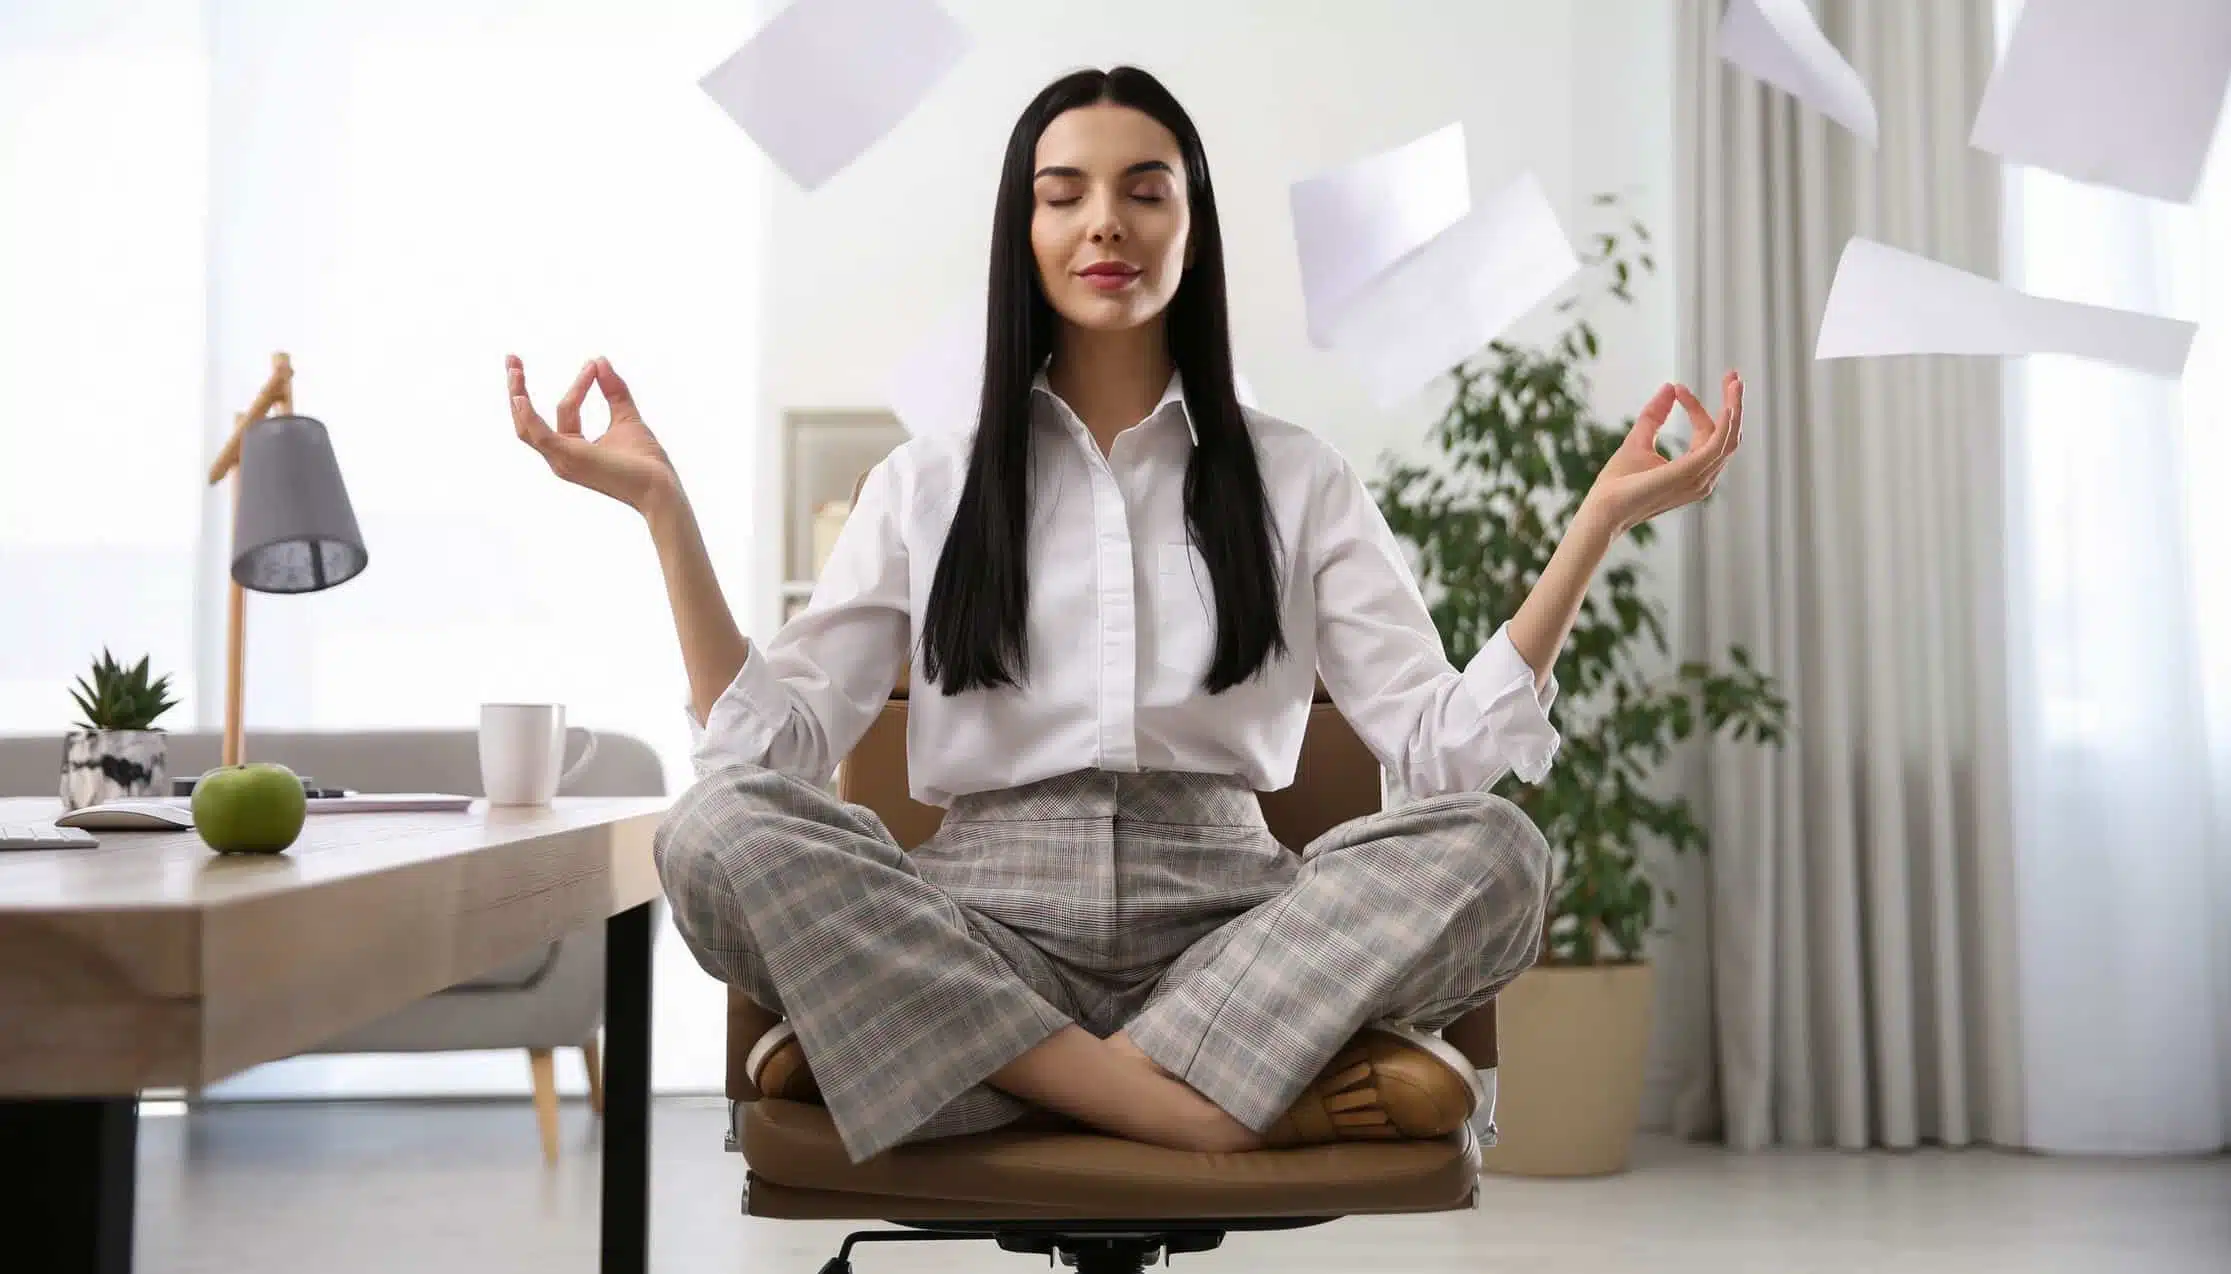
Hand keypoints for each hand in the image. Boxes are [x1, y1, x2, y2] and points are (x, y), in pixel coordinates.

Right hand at [507, 355, 678, 513]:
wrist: (661, 487)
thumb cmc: (646, 462)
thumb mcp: (626, 417)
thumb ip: (614, 391)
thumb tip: (600, 360)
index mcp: (573, 449)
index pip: (566, 409)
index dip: (579, 384)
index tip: (594, 363)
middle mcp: (561, 457)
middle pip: (528, 420)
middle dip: (517, 388)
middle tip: (512, 358)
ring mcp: (562, 460)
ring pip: (526, 426)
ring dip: (517, 394)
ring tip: (513, 366)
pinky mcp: (569, 458)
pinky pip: (539, 435)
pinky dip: (527, 415)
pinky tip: (520, 396)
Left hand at [1579, 372, 1743, 536]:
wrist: (1602, 508)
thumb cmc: (1618, 483)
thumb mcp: (1639, 439)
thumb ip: (1655, 415)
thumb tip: (1669, 386)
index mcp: (1693, 471)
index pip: (1706, 434)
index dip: (1696, 408)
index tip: (1678, 388)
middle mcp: (1702, 478)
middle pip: (1728, 436)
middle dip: (1734, 404)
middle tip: (1733, 375)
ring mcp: (1698, 478)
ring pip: (1730, 439)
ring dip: (1735, 408)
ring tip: (1734, 381)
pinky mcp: (1689, 473)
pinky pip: (1717, 446)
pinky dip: (1726, 424)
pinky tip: (1729, 405)